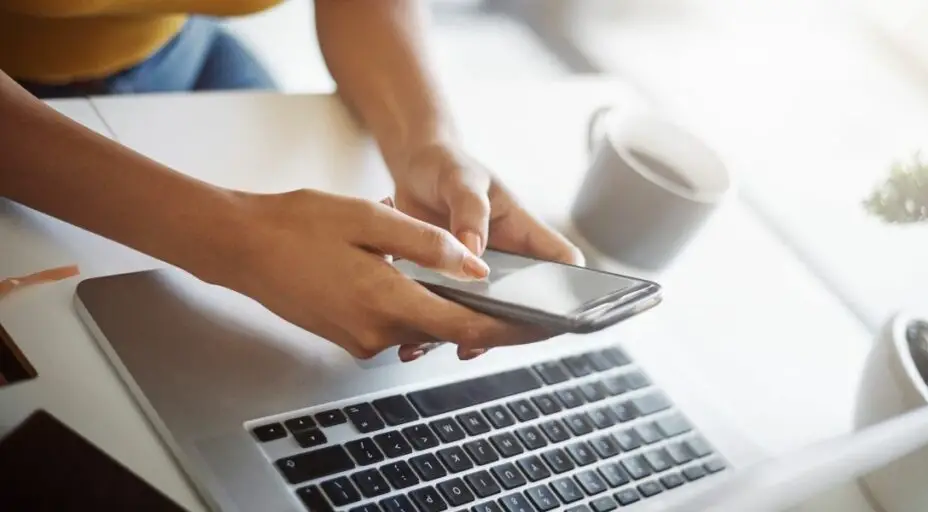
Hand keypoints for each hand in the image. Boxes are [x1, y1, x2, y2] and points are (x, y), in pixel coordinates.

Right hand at [223, 189, 552, 359]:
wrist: (240, 247)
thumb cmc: (298, 225)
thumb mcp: (370, 219)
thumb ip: (428, 244)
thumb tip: (476, 266)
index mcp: (384, 302)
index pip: (463, 326)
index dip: (509, 328)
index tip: (543, 325)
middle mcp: (375, 332)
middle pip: (449, 331)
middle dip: (488, 318)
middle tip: (527, 304)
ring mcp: (360, 340)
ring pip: (425, 328)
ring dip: (451, 311)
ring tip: (483, 287)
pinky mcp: (350, 337)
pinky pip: (400, 326)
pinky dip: (422, 309)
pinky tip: (429, 286)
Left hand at [388, 143, 582, 360]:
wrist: (411, 168)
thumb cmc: (446, 165)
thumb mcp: (460, 179)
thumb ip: (470, 211)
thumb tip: (474, 253)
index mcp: (522, 231)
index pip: (564, 261)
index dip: (572, 286)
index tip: (560, 309)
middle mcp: (506, 258)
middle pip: (528, 302)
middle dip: (515, 326)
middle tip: (496, 336)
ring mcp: (477, 276)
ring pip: (488, 316)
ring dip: (474, 334)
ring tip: (457, 346)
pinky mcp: (448, 285)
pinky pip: (449, 314)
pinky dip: (435, 330)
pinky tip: (417, 341)